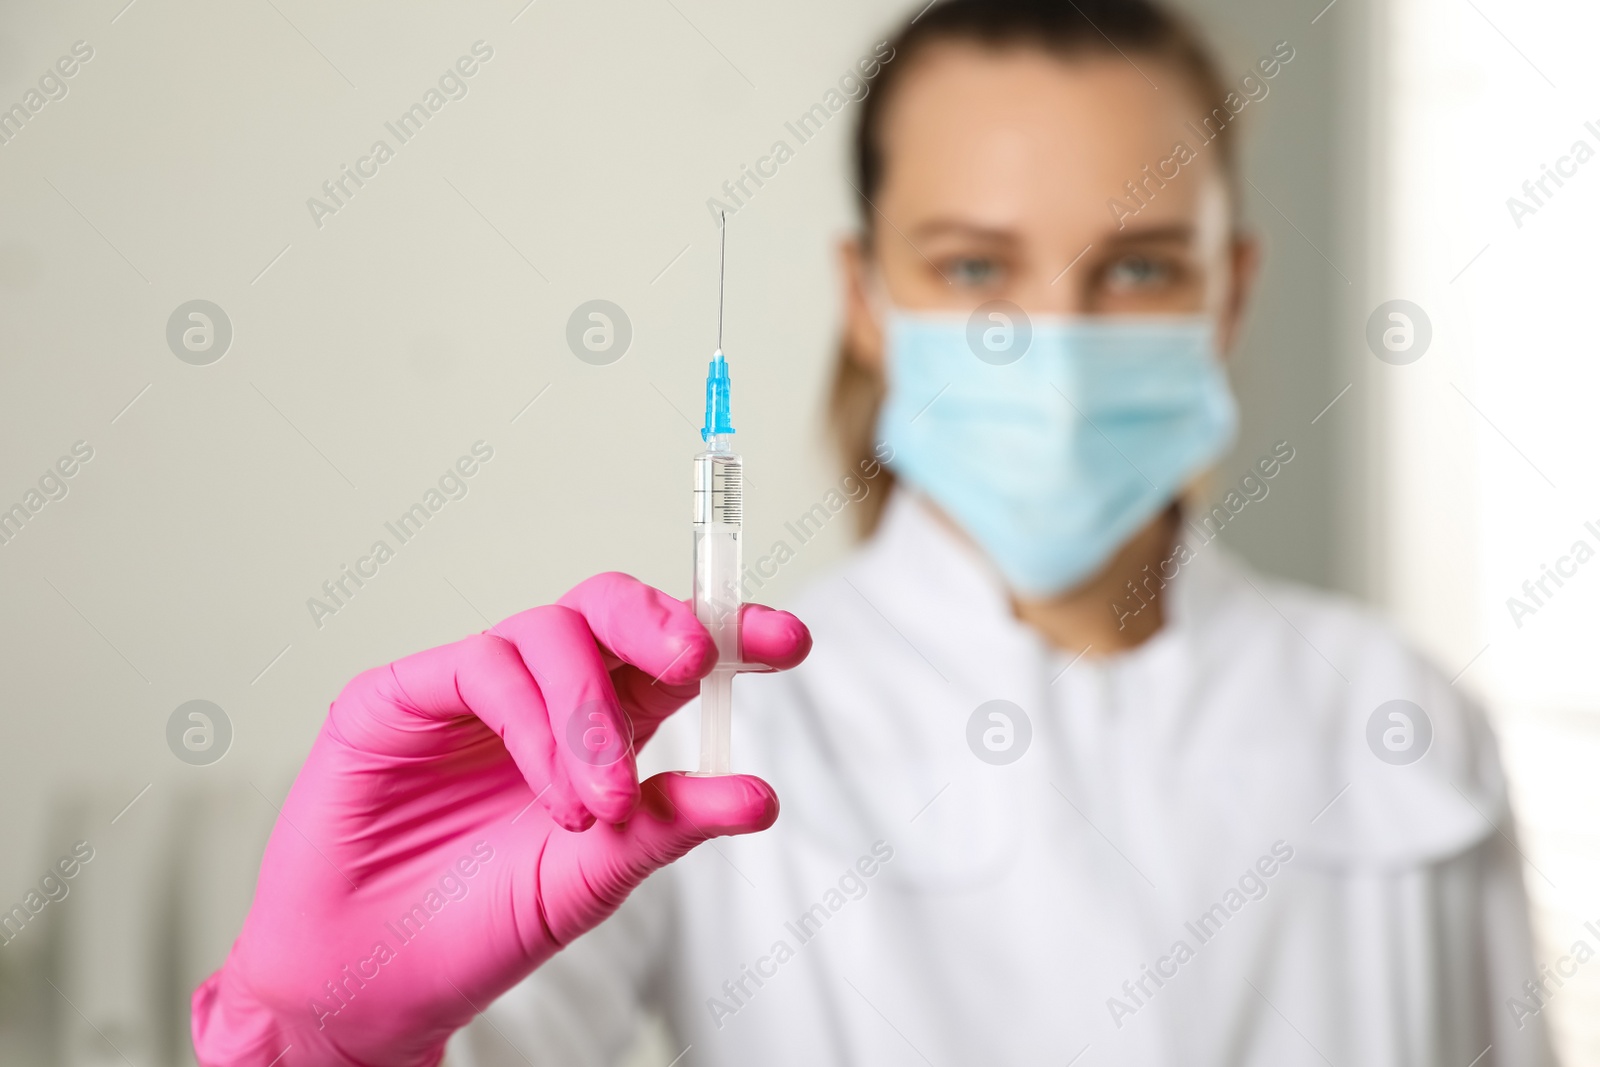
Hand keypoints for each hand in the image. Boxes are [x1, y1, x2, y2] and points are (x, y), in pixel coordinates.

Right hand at [191, 573, 809, 1066]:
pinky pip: (479, 667)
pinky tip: (552, 791)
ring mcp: (471, 687)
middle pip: (609, 608)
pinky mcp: (400, 695)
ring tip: (601, 806)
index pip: (672, 656)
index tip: (788, 641)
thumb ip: (670, 826)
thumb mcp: (598, 879)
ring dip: (589, 715)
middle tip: (694, 662)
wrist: (371, 983)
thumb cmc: (480, 926)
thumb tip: (759, 796)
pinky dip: (531, 722)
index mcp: (601, 724)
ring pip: (549, 633)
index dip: (730, 632)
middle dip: (661, 622)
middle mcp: (543, 693)